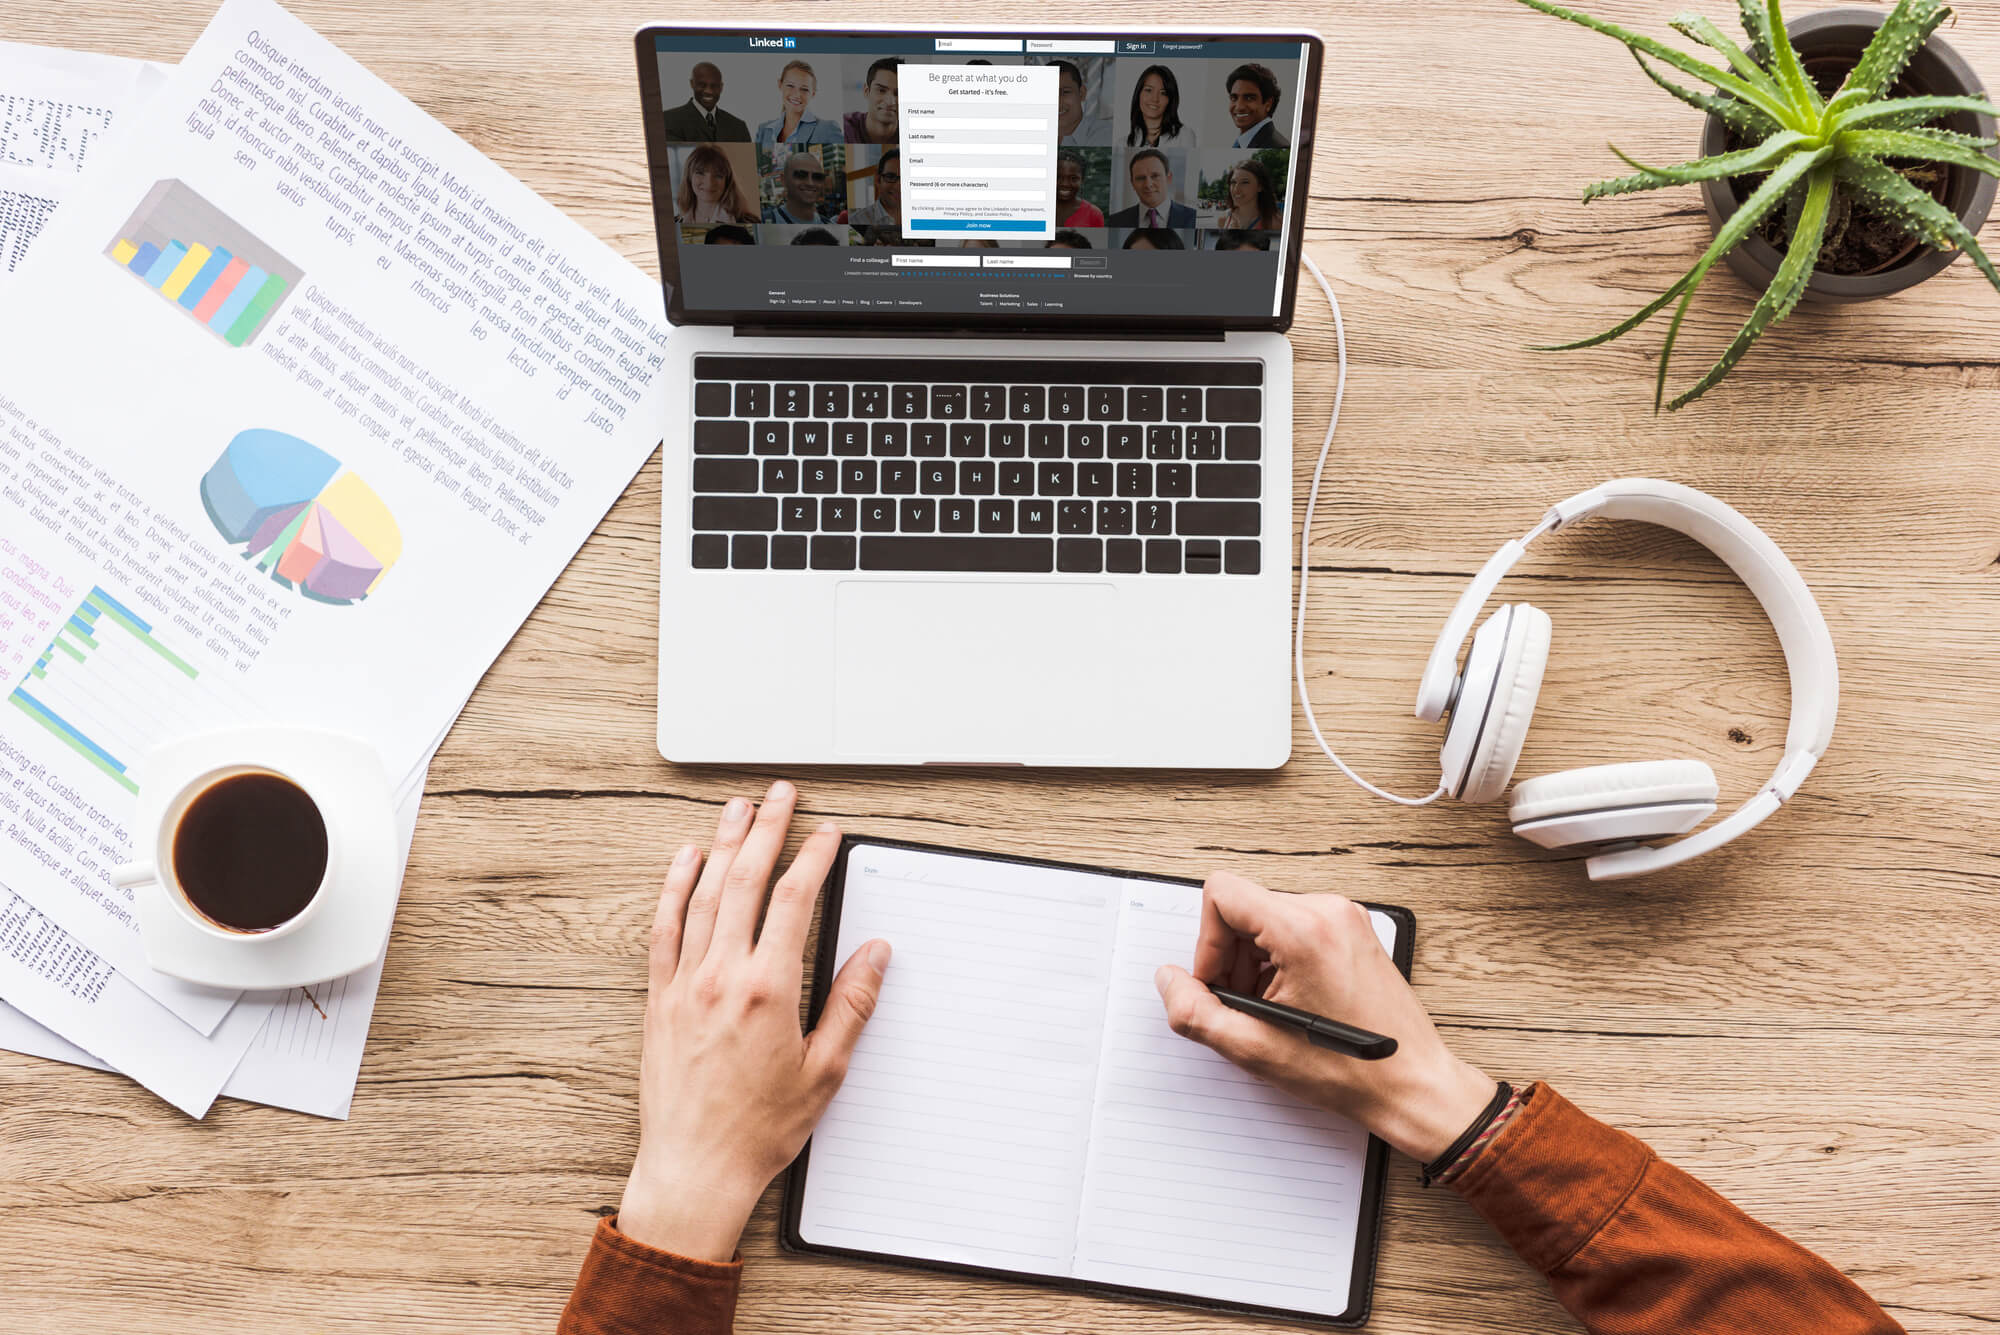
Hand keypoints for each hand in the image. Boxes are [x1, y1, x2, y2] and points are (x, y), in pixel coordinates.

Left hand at [616, 781, 890, 1260]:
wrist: (696, 1166)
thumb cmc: (759, 1128)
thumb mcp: (826, 1070)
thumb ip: (852, 1004)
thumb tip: (875, 954)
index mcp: (768, 989)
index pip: (794, 900)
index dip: (812, 857)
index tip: (826, 833)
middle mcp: (722, 976)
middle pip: (746, 881)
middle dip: (767, 830)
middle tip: (781, 795)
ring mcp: (684, 983)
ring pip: (704, 894)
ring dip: (722, 845)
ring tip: (738, 809)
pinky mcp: (659, 999)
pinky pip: (663, 929)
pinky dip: (673, 889)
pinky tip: (684, 861)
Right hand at [1153, 871, 1494, 1162]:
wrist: (1413, 1085)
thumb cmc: (1351, 1071)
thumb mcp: (1253, 1049)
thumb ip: (1195, 1012)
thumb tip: (1169, 981)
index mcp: (1303, 930)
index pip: (1222, 893)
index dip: (1206, 942)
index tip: (1217, 982)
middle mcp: (1328, 911)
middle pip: (1243, 908)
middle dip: (1230, 958)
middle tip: (1242, 1007)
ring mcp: (1345, 918)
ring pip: (1266, 918)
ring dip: (1253, 962)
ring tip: (1269, 1010)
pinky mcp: (1354, 930)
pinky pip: (1295, 927)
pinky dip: (1279, 961)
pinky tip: (1290, 1003)